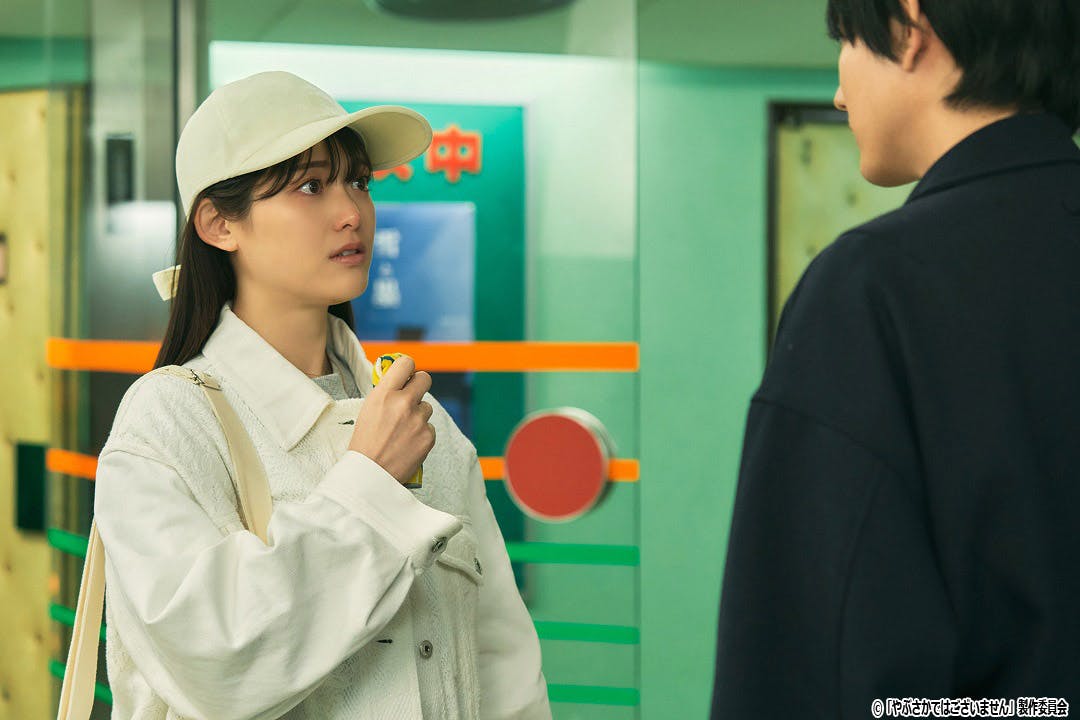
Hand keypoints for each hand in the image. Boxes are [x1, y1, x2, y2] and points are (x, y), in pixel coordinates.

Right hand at [349, 355, 435, 483]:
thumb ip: (385, 393)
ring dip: (418, 415)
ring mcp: (418, 420)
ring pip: (427, 407)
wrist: (368, 474)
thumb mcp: (368, 409)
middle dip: (419, 385)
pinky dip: (421, 434)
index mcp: (384, 394)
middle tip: (412, 396)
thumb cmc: (364, 442)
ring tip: (402, 431)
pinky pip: (429, 427)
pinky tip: (407, 444)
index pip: (406, 363)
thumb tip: (401, 379)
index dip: (408, 367)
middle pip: (425, 379)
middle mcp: (403, 403)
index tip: (406, 374)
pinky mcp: (428, 437)